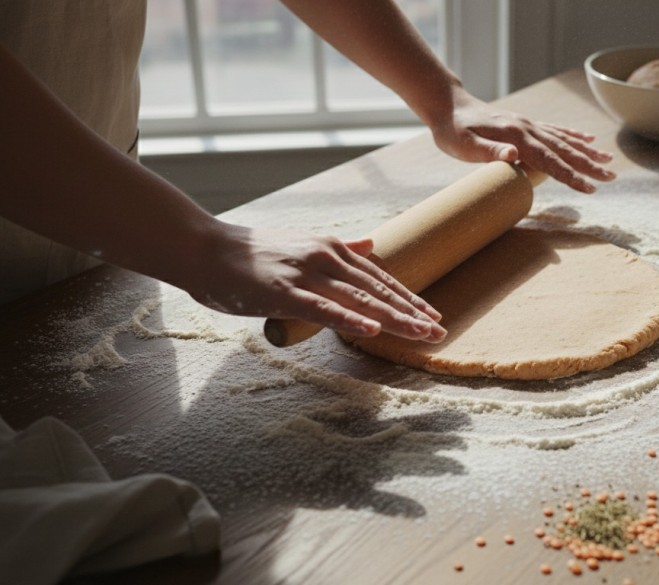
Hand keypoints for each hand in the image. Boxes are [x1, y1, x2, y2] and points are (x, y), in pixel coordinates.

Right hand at [184, 224, 445, 342]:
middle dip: (411, 312)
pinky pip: (322, 309)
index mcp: (332, 248)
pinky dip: (348, 319)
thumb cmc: (252, 254)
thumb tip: (369, 244)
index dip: (408, 297)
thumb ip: (338, 249)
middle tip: (438, 332)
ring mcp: (305, 273)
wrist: (204, 248)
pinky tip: (371, 330)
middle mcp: (325, 256)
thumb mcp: (303, 245)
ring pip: (359, 299)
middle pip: (377, 290)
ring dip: (393, 317)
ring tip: (420, 333)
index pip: (379, 278)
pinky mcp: (283, 291)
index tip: (432, 315)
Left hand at [430, 89, 615, 192]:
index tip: (590, 188)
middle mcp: (527, 128)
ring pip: (564, 140)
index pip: (550, 161)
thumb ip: (490, 151)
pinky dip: (573, 136)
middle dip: (589, 165)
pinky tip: (587, 140)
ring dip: (587, 152)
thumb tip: (514, 155)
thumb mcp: (464, 145)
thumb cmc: (453, 131)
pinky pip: (555, 130)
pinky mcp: (524, 124)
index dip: (571, 176)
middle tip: (612, 177)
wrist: (448, 105)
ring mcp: (528, 124)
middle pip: (564, 150)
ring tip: (608, 161)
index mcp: (516, 137)